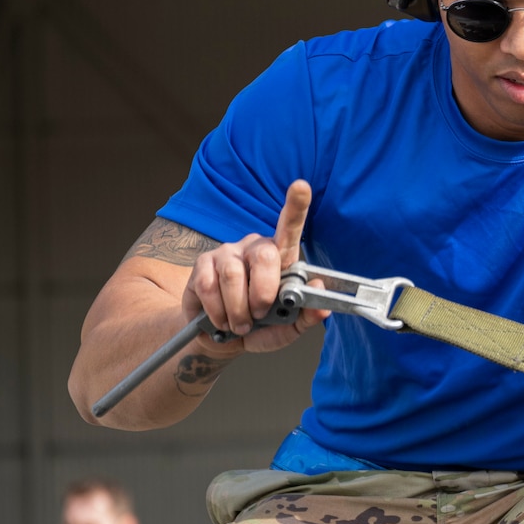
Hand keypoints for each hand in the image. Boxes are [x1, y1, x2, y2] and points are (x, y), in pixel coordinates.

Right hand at [182, 180, 327, 353]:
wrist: (221, 337)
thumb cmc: (260, 326)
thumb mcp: (288, 326)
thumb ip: (307, 314)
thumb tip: (320, 293)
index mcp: (281, 257)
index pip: (289, 227)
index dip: (296, 207)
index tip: (301, 187)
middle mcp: (254, 247)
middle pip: (264, 257)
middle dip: (263, 294)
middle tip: (258, 315)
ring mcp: (226, 252)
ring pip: (234, 277)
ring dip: (238, 310)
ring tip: (240, 324)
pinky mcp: (202, 264)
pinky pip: (209, 287)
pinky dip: (218, 312)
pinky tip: (221, 320)